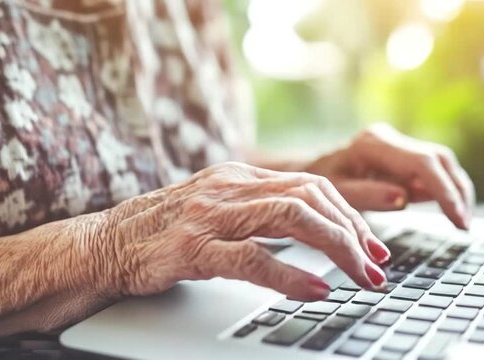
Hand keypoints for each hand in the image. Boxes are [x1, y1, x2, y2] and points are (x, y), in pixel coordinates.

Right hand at [93, 162, 389, 301]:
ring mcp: (210, 216)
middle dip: (354, 231)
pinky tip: (317, 289)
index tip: (375, 242)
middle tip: (379, 265)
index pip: (311, 185)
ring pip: (290, 217)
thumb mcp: (217, 210)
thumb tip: (310, 227)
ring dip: (336, 247)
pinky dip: (290, 274)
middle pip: (310, 196)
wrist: (104, 243)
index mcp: (238, 177)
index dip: (351, 212)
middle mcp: (229, 188)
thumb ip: (259, 212)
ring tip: (362, 276)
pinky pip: (250, 257)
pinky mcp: (192, 248)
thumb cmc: (163, 232)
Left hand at [305, 124, 474, 228]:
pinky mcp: (402, 158)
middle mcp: (388, 139)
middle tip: (464, 226)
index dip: (445, 192)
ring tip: (461, 222)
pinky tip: (450, 213)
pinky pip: (433, 171)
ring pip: (442, 163)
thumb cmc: (314, 187)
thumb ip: (366, 196)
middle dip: (457, 191)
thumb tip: (402, 198)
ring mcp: (397, 146)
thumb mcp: (333, 195)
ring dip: (456, 191)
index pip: (422, 164)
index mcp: (372, 144)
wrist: (304, 175)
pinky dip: (445, 191)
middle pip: (439, 159)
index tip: (458, 220)